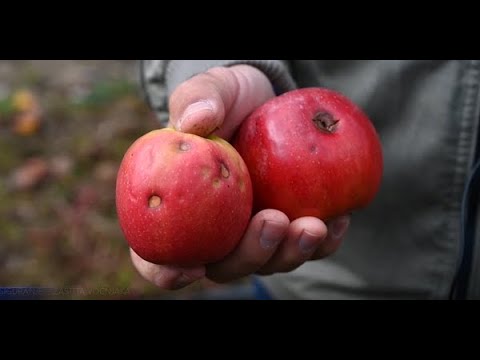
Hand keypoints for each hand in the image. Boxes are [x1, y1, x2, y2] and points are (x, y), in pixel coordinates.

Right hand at [131, 64, 350, 288]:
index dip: (167, 272)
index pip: (159, 255)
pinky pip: (306, 247)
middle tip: (273, 221)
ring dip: (292, 253)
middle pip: (225, 267)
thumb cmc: (229, 101)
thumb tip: (194, 121)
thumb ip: (197, 100)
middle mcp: (216, 231)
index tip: (187, 269)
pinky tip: (339, 218)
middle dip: (250, 255)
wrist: (266, 102)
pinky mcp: (288, 227)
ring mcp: (254, 233)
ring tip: (314, 225)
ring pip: (269, 263)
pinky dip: (323, 242)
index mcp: (180, 210)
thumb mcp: (212, 89)